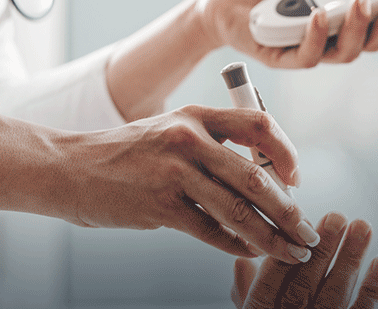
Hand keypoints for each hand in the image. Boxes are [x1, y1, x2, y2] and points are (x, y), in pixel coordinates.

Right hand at [61, 104, 317, 263]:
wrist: (69, 169)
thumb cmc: (126, 154)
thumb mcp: (170, 131)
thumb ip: (213, 147)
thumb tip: (264, 180)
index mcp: (196, 115)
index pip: (259, 125)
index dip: (287, 153)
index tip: (298, 180)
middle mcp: (189, 139)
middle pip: (257, 176)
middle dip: (290, 211)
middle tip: (308, 233)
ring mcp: (174, 173)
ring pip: (239, 211)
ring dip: (272, 237)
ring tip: (291, 252)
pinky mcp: (161, 206)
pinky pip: (212, 231)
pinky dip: (237, 246)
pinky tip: (250, 252)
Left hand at [198, 0, 377, 67]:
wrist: (223, 1)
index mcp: (341, 21)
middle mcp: (329, 39)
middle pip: (369, 43)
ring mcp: (307, 51)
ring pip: (342, 54)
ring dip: (355, 29)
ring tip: (359, 2)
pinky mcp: (280, 59)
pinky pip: (305, 56)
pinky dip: (315, 37)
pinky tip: (319, 16)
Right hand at [231, 212, 377, 307]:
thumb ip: (247, 293)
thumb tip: (242, 261)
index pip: (271, 282)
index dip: (287, 251)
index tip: (302, 224)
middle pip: (305, 283)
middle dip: (322, 247)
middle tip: (337, 215)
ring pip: (335, 293)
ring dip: (351, 258)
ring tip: (362, 227)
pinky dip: (373, 288)